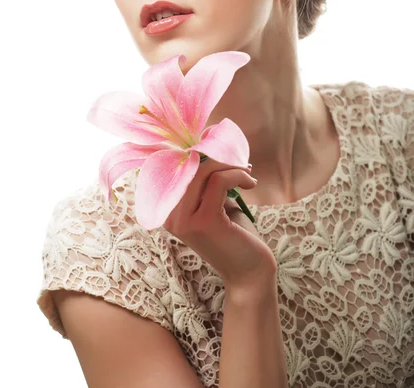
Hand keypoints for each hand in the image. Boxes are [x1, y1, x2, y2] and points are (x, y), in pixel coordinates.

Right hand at [163, 158, 277, 293]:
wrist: (250, 273)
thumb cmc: (235, 235)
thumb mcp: (216, 203)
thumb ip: (207, 181)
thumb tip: (210, 148)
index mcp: (169, 210)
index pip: (176, 168)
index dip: (198, 152)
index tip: (221, 147)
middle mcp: (170, 215)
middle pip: (188, 165)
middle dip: (217, 156)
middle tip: (240, 161)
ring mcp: (184, 220)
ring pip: (203, 170)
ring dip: (230, 165)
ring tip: (247, 173)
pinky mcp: (204, 221)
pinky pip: (219, 181)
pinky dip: (238, 175)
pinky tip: (251, 183)